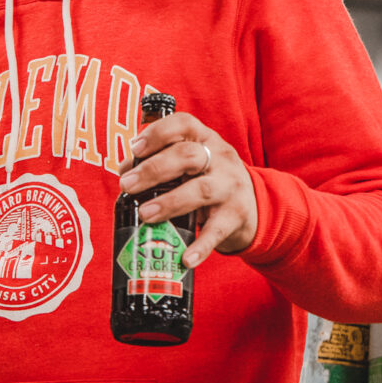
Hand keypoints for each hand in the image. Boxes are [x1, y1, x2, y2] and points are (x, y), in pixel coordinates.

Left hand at [117, 111, 257, 267]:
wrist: (255, 205)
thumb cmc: (209, 178)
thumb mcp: (191, 162)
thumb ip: (161, 161)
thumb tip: (126, 171)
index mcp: (203, 138)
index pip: (183, 124)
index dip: (157, 133)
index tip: (135, 148)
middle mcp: (219, 157)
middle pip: (187, 155)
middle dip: (154, 169)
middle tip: (128, 185)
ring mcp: (230, 186)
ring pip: (200, 190)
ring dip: (169, 202)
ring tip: (145, 214)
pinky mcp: (236, 216)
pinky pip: (217, 231)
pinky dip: (200, 246)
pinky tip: (184, 258)